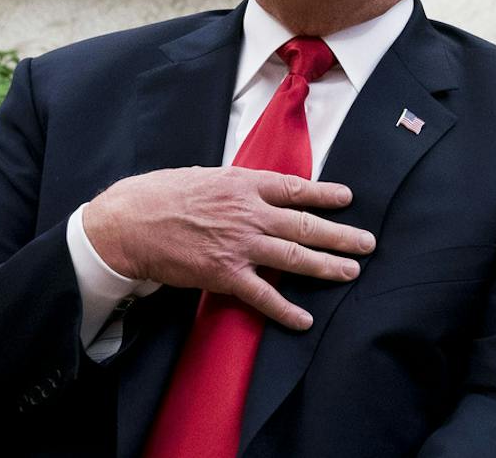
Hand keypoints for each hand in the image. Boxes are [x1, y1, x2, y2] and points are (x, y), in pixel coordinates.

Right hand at [82, 167, 374, 329]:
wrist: (128, 223)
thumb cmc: (160, 195)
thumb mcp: (205, 176)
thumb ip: (236, 185)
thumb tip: (257, 189)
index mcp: (244, 184)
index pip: (296, 188)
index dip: (325, 193)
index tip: (347, 198)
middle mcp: (250, 213)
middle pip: (306, 224)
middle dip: (341, 235)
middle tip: (367, 242)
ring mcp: (240, 245)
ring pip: (295, 257)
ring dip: (328, 266)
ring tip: (352, 271)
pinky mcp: (225, 275)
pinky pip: (263, 295)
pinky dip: (285, 310)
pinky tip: (304, 319)